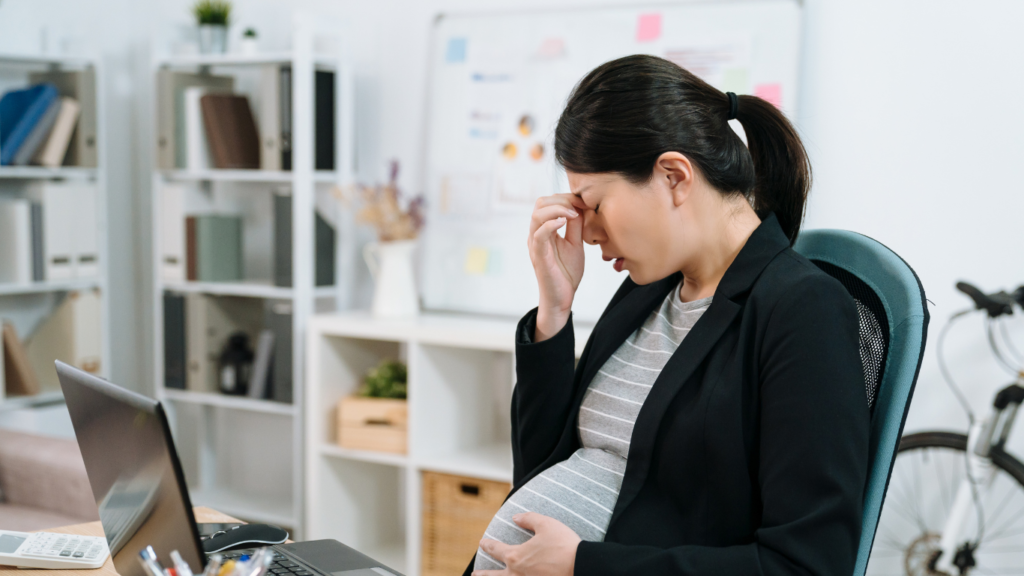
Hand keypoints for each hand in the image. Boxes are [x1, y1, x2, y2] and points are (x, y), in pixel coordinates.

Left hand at [474, 512, 581, 575]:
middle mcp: (517, 574)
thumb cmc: (564, 545)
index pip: (496, 549)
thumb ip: (528, 519)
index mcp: (516, 556)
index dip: (488, 545)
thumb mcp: (546, 524)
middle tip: (474, 575)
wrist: (581, 568)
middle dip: (482, 575)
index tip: (482, 543)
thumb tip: (516, 517)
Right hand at [528, 194, 586, 339]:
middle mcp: (536, 234)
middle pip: (540, 203)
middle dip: (562, 200)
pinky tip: (565, 222)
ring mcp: (536, 244)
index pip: (549, 203)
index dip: (567, 198)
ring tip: (574, 214)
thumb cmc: (566, 273)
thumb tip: (580, 207)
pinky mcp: (538, 255)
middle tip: (580, 205)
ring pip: (538, 215)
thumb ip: (575, 226)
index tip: (584, 201)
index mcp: (544, 230)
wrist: (561, 298)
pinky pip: (539, 234)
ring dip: (558, 209)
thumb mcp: (575, 244)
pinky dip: (551, 223)